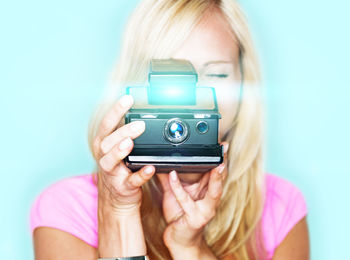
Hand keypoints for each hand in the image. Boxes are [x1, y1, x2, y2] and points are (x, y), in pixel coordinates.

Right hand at [92, 94, 155, 213]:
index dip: (116, 110)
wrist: (117, 199)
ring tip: (129, 143)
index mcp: (104, 144)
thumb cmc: (120, 168)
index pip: (107, 124)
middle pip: (108, 142)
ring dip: (119, 151)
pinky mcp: (122, 187)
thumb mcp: (117, 149)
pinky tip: (149, 168)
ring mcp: (112, 173)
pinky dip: (140, 175)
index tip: (128, 98)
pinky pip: (131, 181)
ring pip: (110, 161)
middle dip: (122, 132)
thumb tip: (140, 112)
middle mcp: (104, 157)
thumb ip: (125, 133)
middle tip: (139, 125)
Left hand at [157, 142, 227, 253]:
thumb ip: (170, 178)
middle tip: (224, 152)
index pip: (216, 173)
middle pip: (220, 180)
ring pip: (213, 192)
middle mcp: (210, 200)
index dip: (220, 159)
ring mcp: (205, 210)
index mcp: (207, 191)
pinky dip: (178, 187)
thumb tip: (162, 161)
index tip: (223, 146)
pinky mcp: (195, 219)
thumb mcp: (174, 193)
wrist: (179, 239)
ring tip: (217, 165)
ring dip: (216, 178)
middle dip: (223, 165)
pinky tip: (172, 175)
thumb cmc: (179, 214)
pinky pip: (186, 201)